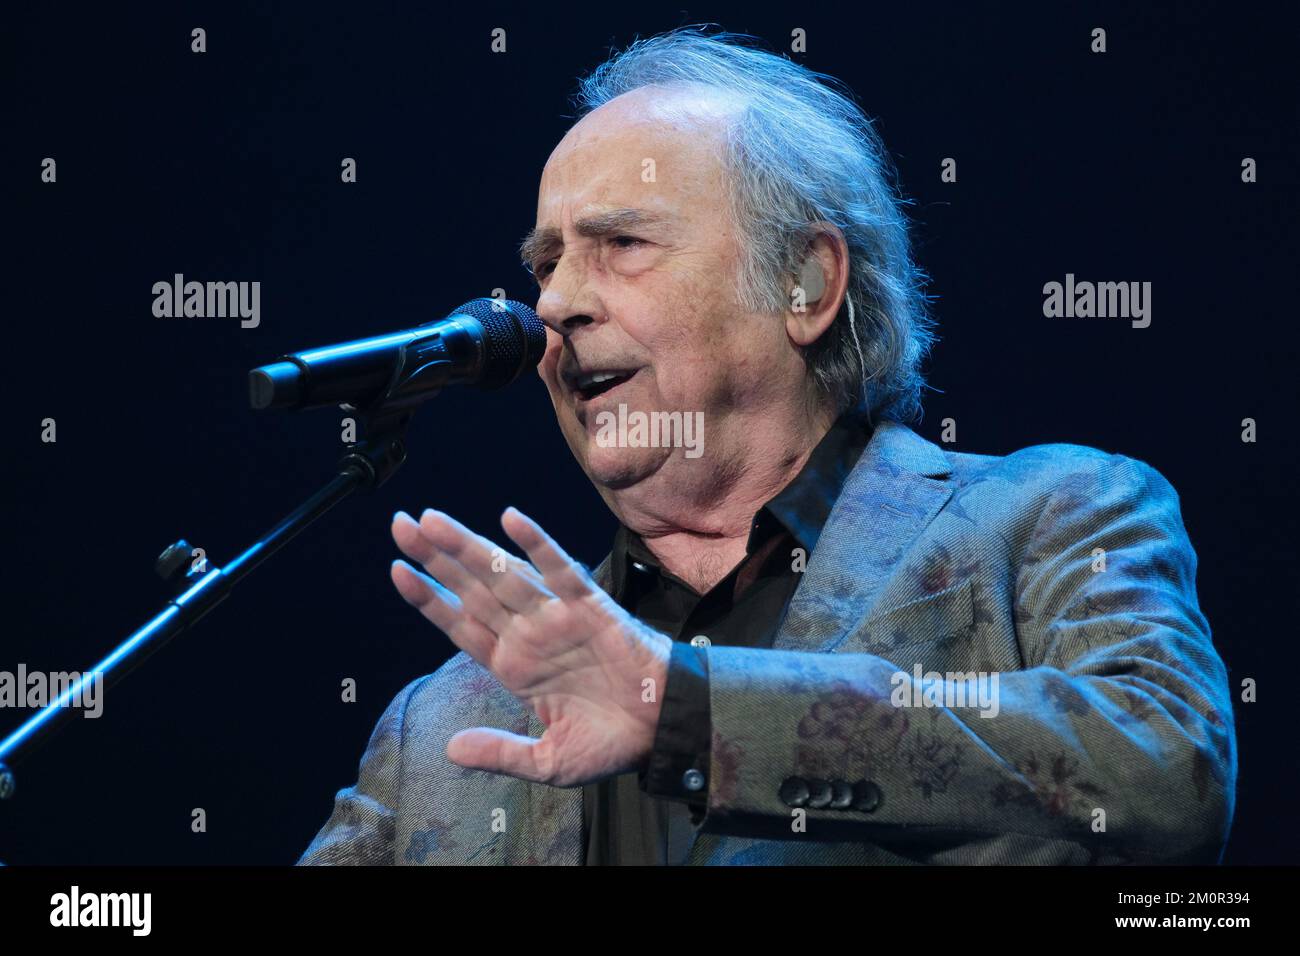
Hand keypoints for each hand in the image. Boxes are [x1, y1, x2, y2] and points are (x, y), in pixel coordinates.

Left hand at [390, 506, 672, 787]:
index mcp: (513, 667)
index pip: (459, 624)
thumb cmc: (611, 743)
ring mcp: (556, 617)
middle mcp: (528, 635)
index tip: (396, 570)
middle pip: (471, 589)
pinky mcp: (590, 607)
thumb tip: (451, 751)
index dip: (428, 598)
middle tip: (400, 524)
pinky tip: (510, 519)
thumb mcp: (548, 761)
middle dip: (434, 558)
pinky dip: (537, 544)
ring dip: (468, 546)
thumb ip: (500, 753)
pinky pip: (560, 569)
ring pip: (504, 574)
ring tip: (431, 520)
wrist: (664, 730)